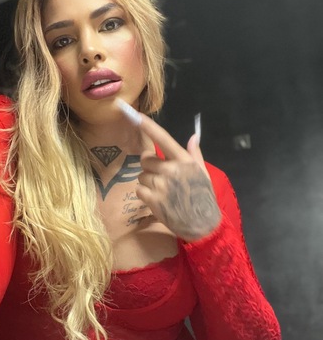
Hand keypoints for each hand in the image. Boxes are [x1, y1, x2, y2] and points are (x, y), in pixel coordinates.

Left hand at [135, 113, 221, 241]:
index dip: (149, 126)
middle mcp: (171, 170)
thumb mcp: (202, 173)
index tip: (136, 115)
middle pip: (146, 160)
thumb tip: (193, 136)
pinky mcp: (154, 200)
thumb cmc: (202, 197)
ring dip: (148, 182)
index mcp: (184, 161)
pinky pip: (139, 190)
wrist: (202, 224)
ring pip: (141, 175)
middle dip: (150, 167)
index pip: (163, 139)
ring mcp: (161, 185)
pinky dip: (144, 195)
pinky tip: (157, 200)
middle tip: (161, 177)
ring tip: (162, 191)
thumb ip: (194, 154)